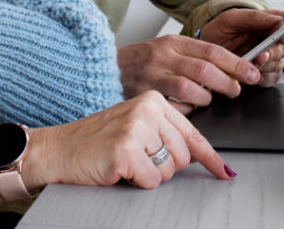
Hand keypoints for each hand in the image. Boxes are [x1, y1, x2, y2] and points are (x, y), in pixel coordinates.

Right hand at [26, 91, 234, 189]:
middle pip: (183, 156)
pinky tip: (118, 168)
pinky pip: (151, 181)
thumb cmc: (95, 140)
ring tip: (125, 161)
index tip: (224, 171)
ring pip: (169, 170)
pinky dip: (136, 182)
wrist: (59, 148)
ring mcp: (136, 128)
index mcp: (152, 100)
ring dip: (149, 175)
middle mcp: (147, 109)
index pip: (192, 133)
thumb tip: (201, 156)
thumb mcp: (134, 126)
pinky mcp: (126, 149)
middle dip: (163, 167)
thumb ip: (165, 134)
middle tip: (137, 158)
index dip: (210, 158)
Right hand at [117, 36, 259, 112]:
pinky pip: (174, 108)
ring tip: (206, 99)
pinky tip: (185, 108)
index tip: (252, 73)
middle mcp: (162, 57)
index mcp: (172, 43)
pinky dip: (185, 111)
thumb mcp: (166, 50)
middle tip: (235, 90)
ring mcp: (152, 76)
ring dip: (205, 98)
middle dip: (227, 83)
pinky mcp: (144, 95)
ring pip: (191, 89)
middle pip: (205, 70)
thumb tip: (229, 70)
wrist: (103, 68)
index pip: (212, 51)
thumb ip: (193, 57)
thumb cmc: (140, 62)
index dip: (237, 63)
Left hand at [199, 8, 283, 86]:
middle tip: (258, 55)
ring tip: (247, 62)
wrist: (210, 49)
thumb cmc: (221, 30)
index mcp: (273, 24)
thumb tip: (275, 19)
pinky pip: (269, 79)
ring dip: (261, 66)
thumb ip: (253, 17)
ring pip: (276, 66)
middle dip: (270, 53)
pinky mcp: (268, 75)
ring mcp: (273, 59)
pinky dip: (258, 77)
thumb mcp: (231, 18)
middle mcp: (276, 42)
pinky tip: (247, 71)